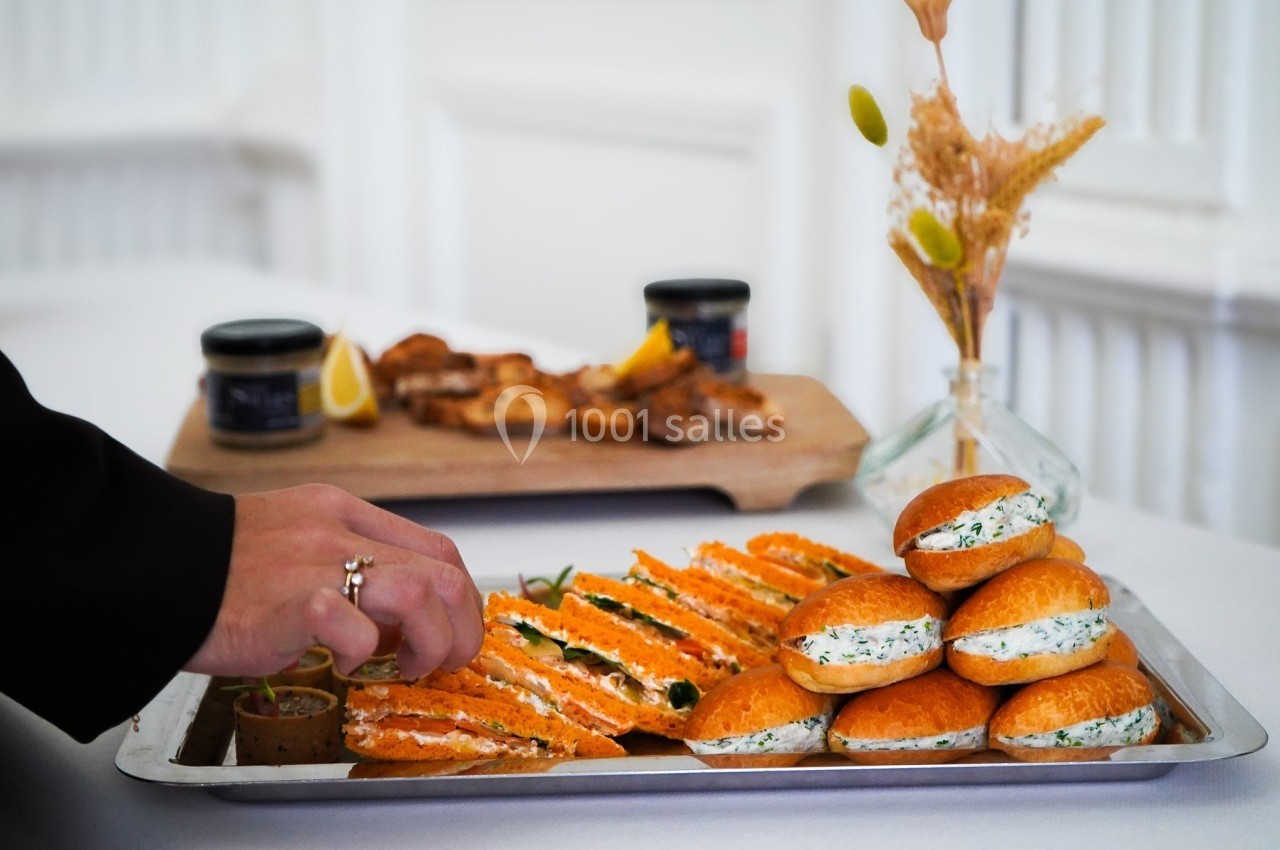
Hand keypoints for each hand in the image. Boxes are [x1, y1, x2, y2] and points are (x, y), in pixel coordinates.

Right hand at [184, 483, 483, 679]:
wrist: (152, 568)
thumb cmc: (219, 568)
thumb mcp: (296, 545)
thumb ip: (347, 567)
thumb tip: (396, 623)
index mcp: (344, 513)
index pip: (436, 548)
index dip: (460, 596)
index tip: (453, 630)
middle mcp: (339, 531)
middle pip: (444, 570)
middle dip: (462, 625)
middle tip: (445, 660)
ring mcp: (318, 564)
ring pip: (421, 592)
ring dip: (432, 641)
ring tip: (406, 666)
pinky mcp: (292, 602)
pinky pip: (358, 630)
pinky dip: (364, 654)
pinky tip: (342, 664)